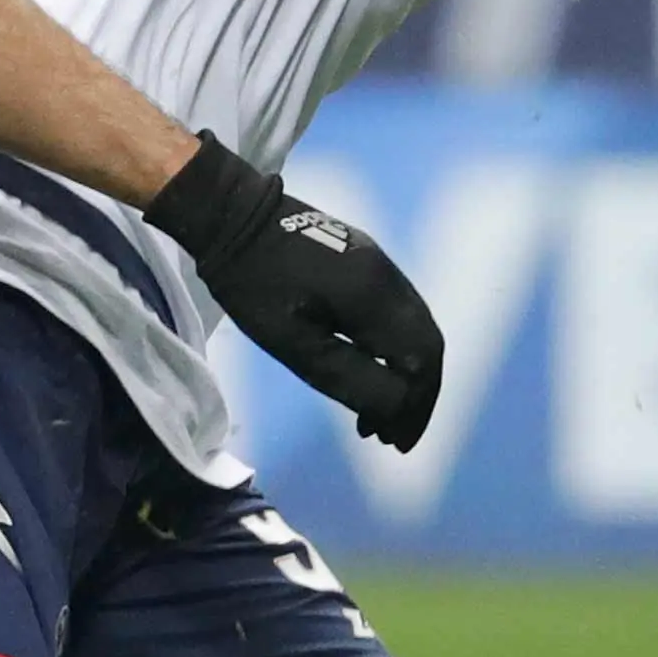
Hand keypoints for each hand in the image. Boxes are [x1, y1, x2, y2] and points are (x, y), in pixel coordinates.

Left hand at [144, 134, 441, 449]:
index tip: (394, 442)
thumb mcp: (295, 344)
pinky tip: (370, 369)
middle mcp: (389, 276)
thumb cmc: (254, 284)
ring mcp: (380, 262)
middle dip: (415, 396)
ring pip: (415, 328)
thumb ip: (351, 378)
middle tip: (390, 436)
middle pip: (427, 345)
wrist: (230, 214)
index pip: (422, 361)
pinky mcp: (366, 258)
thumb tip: (398, 408)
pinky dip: (393, 349)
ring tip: (377, 414)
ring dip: (405, 374)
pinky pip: (397, 311)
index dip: (415, 407)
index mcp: (375, 296)